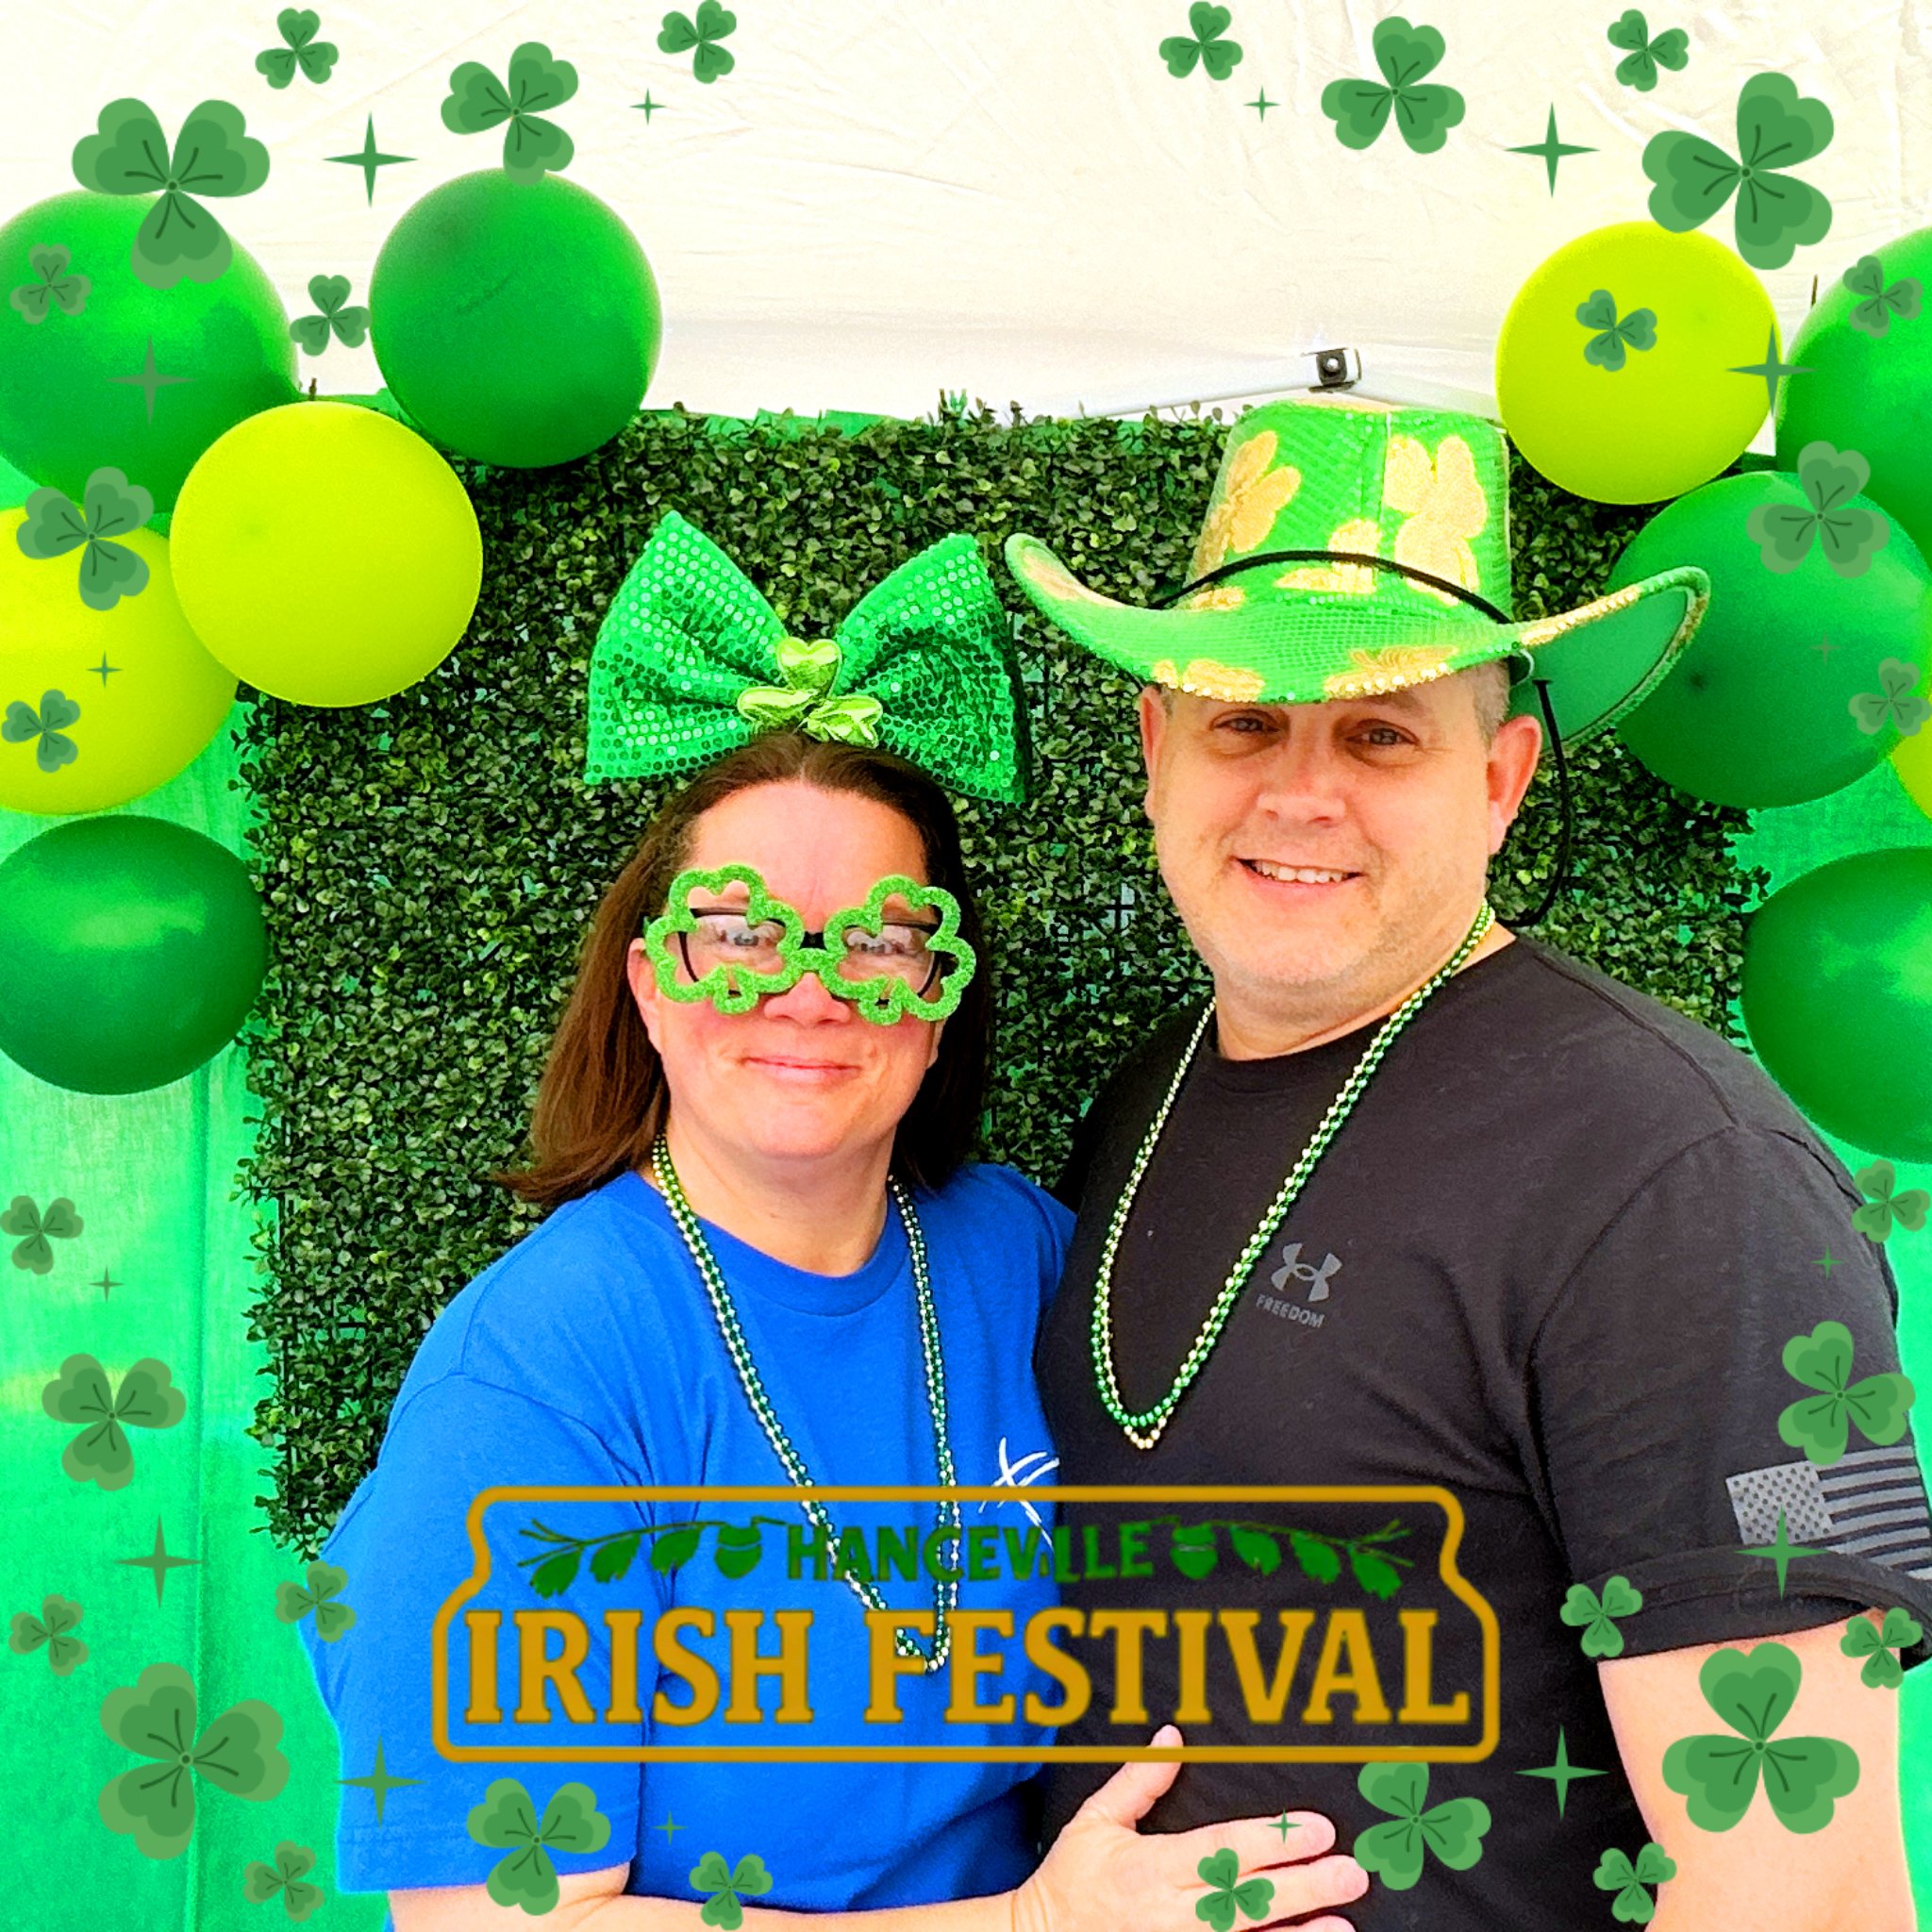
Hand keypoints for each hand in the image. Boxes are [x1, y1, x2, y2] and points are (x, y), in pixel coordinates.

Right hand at [1011, 1725, 1367, 1931]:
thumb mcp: (1096, 1821)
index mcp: (1152, 1866)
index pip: (1223, 1849)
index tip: (1316, 1828)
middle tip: (1350, 1873)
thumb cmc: (1070, 1879)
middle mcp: (1171, 1913)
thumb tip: (1173, 1738)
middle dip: (1302, 1886)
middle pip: (1247, 1899)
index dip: (1272, 1839)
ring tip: (1342, 1925)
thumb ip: (1139, 1781)